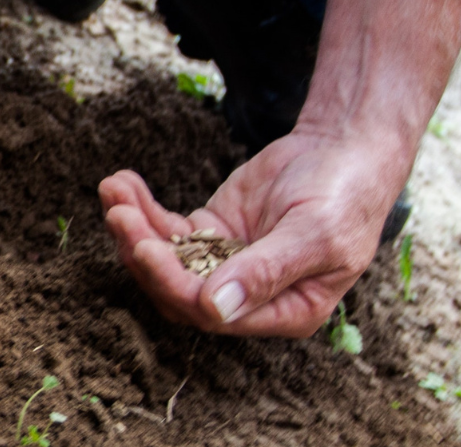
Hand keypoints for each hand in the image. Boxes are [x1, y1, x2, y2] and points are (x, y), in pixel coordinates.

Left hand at [103, 0, 460, 336]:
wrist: (347, 147)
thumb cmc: (346, 194)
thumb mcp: (315, 233)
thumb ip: (266, 271)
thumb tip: (215, 310)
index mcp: (284, 312)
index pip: (214, 314)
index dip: (175, 285)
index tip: (146, 247)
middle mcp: (248, 296)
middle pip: (179, 290)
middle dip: (144, 254)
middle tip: (119, 214)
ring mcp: (225, 263)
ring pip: (166, 259)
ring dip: (134, 228)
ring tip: (114, 191)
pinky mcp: (210, 232)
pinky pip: (167, 229)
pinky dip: (142, 208)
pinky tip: (122, 183)